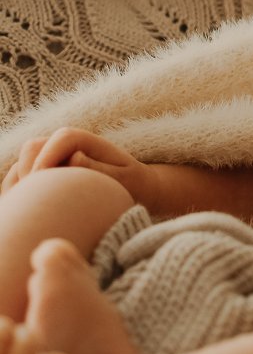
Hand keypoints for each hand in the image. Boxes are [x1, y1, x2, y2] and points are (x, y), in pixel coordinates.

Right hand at [2, 126, 155, 203]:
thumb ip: (99, 169)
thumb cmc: (131, 185)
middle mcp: (64, 148)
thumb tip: (74, 158)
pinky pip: (17, 181)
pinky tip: (26, 215)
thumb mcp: (124, 179)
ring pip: (21, 165)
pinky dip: (17, 195)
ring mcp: (50, 161)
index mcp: (87, 141)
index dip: (49, 157)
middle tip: (35, 202)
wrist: (135, 192)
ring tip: (32, 211)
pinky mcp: (41, 177)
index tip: (41, 181)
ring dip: (21, 186)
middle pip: (33, 148)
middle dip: (29, 172)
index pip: (62, 138)